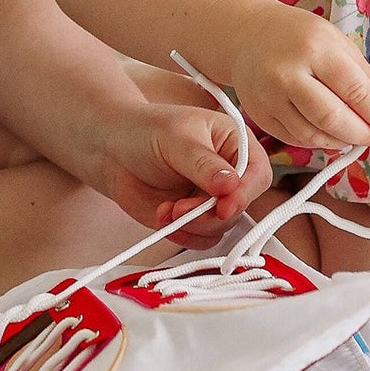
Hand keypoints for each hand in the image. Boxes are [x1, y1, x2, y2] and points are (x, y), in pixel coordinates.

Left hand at [90, 97, 274, 243]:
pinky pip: (202, 239)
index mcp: (235, 143)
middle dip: (208, 214)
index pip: (257, 173)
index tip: (223, 207)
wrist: (112, 151)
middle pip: (240, 207)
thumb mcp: (176, 139)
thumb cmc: (146, 131)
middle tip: (178, 209)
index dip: (244, 194)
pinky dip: (182, 235)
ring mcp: (213, 198)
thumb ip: (203, 164)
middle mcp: (230, 174)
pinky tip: (162, 217)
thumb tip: (231, 185)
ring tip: (165, 210)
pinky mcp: (195, 219)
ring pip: (221, 227)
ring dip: (192, 226)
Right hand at [226, 4, 369, 151]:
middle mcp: (288, 73)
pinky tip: (330, 133)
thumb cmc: (300, 37)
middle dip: (363, 135)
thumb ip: (368, 80)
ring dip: (342, 142)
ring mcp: (269, 97)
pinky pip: (295, 140)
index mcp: (315, 48)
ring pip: (313, 136)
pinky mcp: (259, 115)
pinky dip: (319, 142)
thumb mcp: (339, 45)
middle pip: (332, 119)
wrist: (249, 36)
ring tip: (356, 135)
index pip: (354, 90)